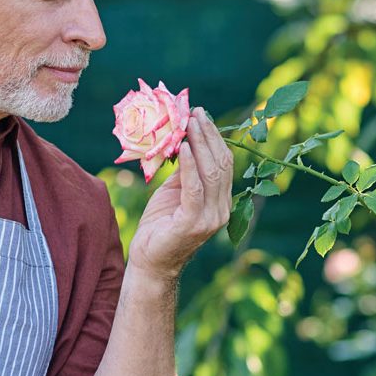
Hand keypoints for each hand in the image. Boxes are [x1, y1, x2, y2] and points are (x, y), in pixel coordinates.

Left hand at [127, 107, 233, 280]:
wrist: (150, 262)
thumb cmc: (160, 226)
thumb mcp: (175, 192)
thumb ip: (186, 171)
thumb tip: (185, 139)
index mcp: (221, 201)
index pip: (225, 163)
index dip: (215, 137)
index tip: (200, 115)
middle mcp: (222, 209)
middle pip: (221, 164)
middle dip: (208, 135)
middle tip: (195, 112)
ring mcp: (210, 218)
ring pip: (211, 173)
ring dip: (199, 144)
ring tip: (188, 123)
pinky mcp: (193, 223)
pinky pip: (194, 188)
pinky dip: (189, 166)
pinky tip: (182, 148)